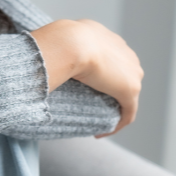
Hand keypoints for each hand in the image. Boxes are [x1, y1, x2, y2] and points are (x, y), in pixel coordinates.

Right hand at [31, 19, 142, 134]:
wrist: (71, 43)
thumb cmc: (60, 41)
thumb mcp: (59, 40)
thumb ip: (59, 48)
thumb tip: (43, 57)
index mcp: (111, 42)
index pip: (113, 64)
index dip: (101, 80)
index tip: (85, 93)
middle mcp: (127, 55)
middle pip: (123, 81)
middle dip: (109, 97)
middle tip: (89, 110)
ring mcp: (132, 73)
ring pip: (128, 98)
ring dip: (113, 112)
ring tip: (94, 125)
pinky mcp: (130, 90)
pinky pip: (128, 113)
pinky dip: (116, 126)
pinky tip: (99, 135)